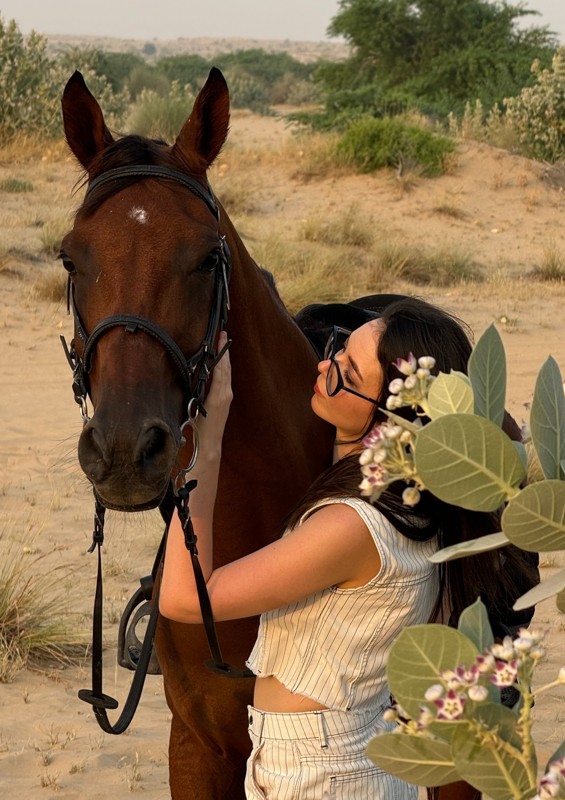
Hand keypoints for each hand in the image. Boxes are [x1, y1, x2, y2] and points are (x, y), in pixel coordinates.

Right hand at [194, 332, 232, 454]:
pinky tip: (222, 363)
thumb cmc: (199, 428)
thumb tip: (197, 371)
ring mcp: (228, 397)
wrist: (210, 443)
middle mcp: (226, 394)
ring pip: (227, 373)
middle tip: (224, 334)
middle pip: (226, 368)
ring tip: (223, 344)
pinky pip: (226, 379)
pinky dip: (224, 368)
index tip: (220, 339)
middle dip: (225, 351)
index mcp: (218, 395)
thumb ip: (197, 389)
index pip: (220, 369)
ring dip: (225, 358)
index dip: (220, 353)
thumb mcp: (194, 406)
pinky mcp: (226, 400)